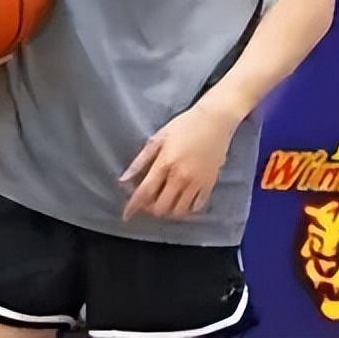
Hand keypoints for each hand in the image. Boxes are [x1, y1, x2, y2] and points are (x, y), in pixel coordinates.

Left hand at [120, 103, 240, 219]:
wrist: (215, 121)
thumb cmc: (183, 126)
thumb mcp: (157, 138)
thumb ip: (140, 161)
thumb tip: (124, 180)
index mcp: (165, 163)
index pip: (145, 192)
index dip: (134, 206)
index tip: (126, 216)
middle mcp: (181, 177)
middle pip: (162, 207)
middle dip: (150, 209)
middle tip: (146, 203)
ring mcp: (197, 183)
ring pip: (179, 211)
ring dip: (167, 211)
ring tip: (162, 202)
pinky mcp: (210, 184)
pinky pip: (197, 206)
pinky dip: (186, 209)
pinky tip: (180, 201)